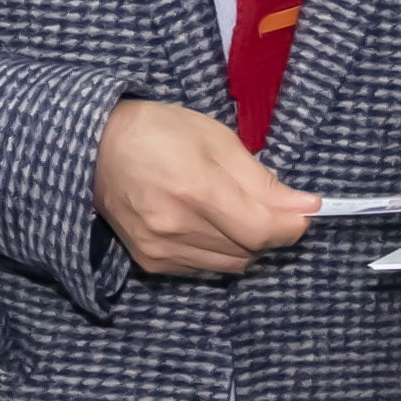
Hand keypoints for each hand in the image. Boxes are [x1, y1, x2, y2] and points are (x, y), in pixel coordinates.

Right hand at [95, 100, 321, 280]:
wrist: (95, 149)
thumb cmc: (159, 132)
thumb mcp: (216, 139)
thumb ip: (261, 180)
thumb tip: (304, 207)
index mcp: (195, 189)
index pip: (262, 230)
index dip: (291, 224)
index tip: (303, 210)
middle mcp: (176, 227)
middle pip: (251, 250)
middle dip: (267, 229)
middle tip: (261, 202)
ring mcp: (161, 250)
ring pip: (231, 263)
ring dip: (244, 242)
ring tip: (229, 209)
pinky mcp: (152, 263)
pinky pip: (205, 268)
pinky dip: (217, 250)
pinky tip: (204, 223)